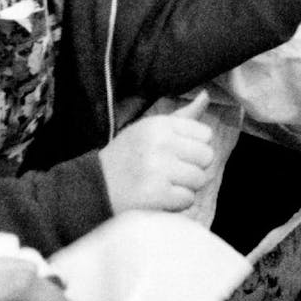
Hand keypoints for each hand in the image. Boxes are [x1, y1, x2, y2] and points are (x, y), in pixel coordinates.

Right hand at [98, 92, 214, 213]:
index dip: (194, 148)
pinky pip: (187, 199)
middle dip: (193, 168)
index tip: (175, 154)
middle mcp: (159, 143)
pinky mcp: (155, 194)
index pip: (205, 135)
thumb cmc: (129, 158)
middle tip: (169, 173)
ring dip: (185, 188)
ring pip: (199, 179)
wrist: (93, 189)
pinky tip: (158, 199)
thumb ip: (182, 116)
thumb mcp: (150, 130)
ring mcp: (157, 168)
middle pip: (207, 157)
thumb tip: (206, 95)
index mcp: (160, 124)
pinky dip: (176, 204)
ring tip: (162, 185)